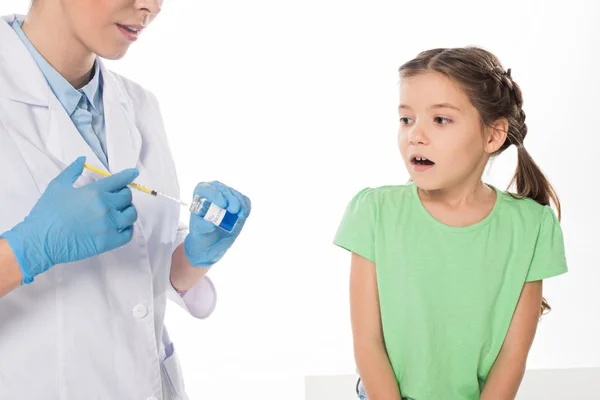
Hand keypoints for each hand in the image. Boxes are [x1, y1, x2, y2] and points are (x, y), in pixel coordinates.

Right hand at [0, 156, 138, 283]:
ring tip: (120, 212)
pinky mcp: (108, 242)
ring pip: (131, 214)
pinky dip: (127, 229)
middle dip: (124, 194)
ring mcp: (109, 225)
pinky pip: (128, 234)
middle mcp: (105, 207)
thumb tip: (82, 159)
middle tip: (116, 197)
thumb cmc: (47, 213)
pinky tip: (121, 226)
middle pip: (127, 196)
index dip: (129, 175)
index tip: (134, 173)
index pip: (120, 180)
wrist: (40, 241)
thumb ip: (72, 171)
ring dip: (128, 211)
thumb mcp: (57, 186)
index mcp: (95, 192)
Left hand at [184, 181, 250, 266]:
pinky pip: (245, 200)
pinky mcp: (238, 204)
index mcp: (200, 197)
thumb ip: (202, 226)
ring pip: (235, 194)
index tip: (221, 204)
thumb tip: (210, 223)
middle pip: (222, 189)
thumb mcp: (198, 232)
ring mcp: (227, 198)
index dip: (214, 193)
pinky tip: (243, 215)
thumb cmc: (201, 235)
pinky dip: (246, 207)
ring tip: (240, 215)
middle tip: (233, 210)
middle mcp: (214, 193)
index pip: (206, 189)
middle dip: (230, 198)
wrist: (211, 243)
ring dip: (240, 202)